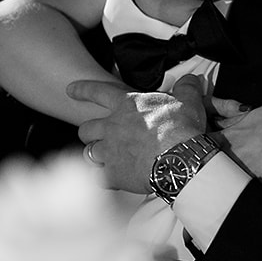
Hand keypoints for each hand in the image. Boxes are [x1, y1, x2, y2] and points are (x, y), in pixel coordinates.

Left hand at [73, 75, 207, 193]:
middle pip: (86, 128)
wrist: (181, 159)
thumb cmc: (182, 129)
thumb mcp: (189, 100)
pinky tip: (109, 181)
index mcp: (127, 105)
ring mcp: (110, 152)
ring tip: (105, 159)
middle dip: (90, 133)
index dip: (82, 89)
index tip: (71, 89)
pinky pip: (97, 178)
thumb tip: (190, 79)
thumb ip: (186, 87)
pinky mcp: (113, 175)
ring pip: (88, 153)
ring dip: (95, 156)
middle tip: (99, 136)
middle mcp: (113, 127)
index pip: (97, 92)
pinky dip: (102, 179)